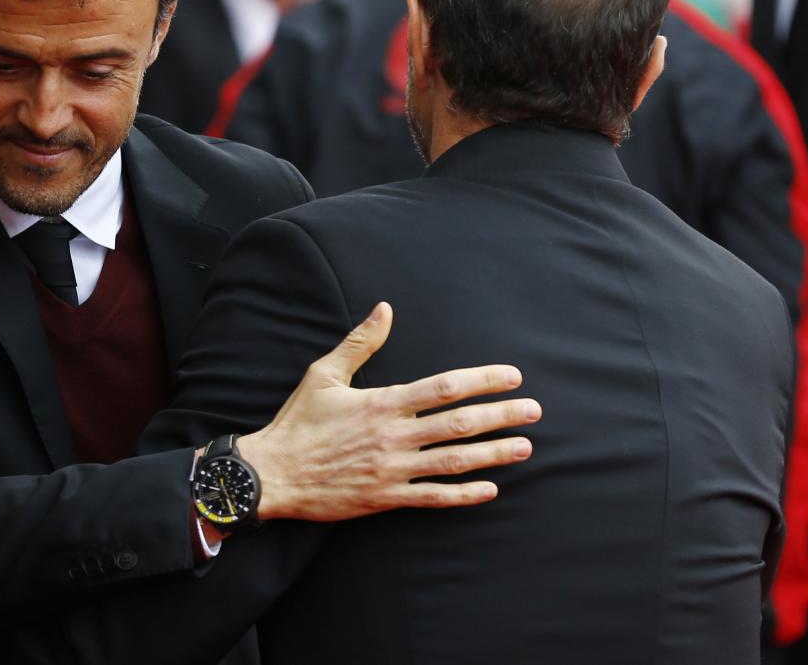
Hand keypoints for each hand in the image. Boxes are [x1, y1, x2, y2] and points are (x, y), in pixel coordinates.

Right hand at [238, 302, 539, 520]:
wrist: (273, 473)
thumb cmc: (299, 422)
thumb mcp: (324, 374)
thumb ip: (360, 342)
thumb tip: (385, 309)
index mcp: (383, 402)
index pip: (445, 386)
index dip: (483, 380)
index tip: (512, 376)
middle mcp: (394, 435)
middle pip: (459, 423)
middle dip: (502, 416)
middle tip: (534, 411)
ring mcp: (393, 469)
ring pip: (455, 461)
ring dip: (494, 454)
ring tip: (524, 447)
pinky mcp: (386, 498)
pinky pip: (433, 498)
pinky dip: (464, 495)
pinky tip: (490, 489)